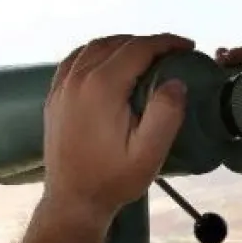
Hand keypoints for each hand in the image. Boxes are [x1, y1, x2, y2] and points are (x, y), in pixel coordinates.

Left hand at [42, 33, 194, 223]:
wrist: (72, 201)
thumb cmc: (113, 180)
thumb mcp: (148, 154)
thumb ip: (165, 114)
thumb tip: (176, 82)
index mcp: (102, 87)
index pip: (138, 48)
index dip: (166, 42)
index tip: (187, 46)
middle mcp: (78, 79)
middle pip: (116, 43)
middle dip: (146, 43)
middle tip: (170, 54)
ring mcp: (62, 87)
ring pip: (93, 48)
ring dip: (120, 45)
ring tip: (144, 56)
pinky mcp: (54, 97)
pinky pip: (74, 60)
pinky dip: (95, 54)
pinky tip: (107, 63)